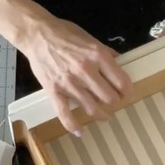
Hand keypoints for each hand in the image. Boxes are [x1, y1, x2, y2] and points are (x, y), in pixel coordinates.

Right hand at [16, 14, 132, 135]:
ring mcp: (70, 83)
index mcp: (97, 56)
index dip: (127, 91)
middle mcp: (86, 71)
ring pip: (91, 108)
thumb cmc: (64, 33)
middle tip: (113, 102)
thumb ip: (105, 52)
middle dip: (114, 103)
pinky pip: (65, 114)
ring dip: (100, 115)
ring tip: (103, 116)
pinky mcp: (54, 91)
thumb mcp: (90, 38)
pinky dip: (73, 125)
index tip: (127, 94)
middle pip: (109, 98)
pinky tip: (79, 132)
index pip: (121, 81)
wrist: (37, 35)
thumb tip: (118, 61)